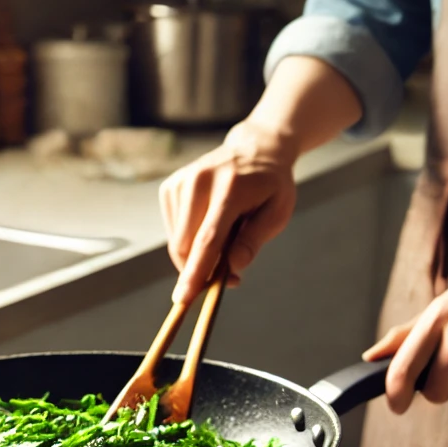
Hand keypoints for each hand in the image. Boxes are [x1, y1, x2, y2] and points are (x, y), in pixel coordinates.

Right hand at [159, 121, 298, 305]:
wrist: (254, 148)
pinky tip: (209, 223)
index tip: (183, 298)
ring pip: (177, 242)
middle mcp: (199, 182)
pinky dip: (188, 239)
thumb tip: (234, 268)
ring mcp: (180, 182)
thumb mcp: (278, 212)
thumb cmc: (270, 185)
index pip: (208, 239)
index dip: (196, 272)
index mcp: (230, 189)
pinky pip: (173, 231)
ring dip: (196, 254)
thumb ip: (254, 240)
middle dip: (199, 270)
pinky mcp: (169, 187)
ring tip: (224, 237)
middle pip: (186, 245)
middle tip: (225, 275)